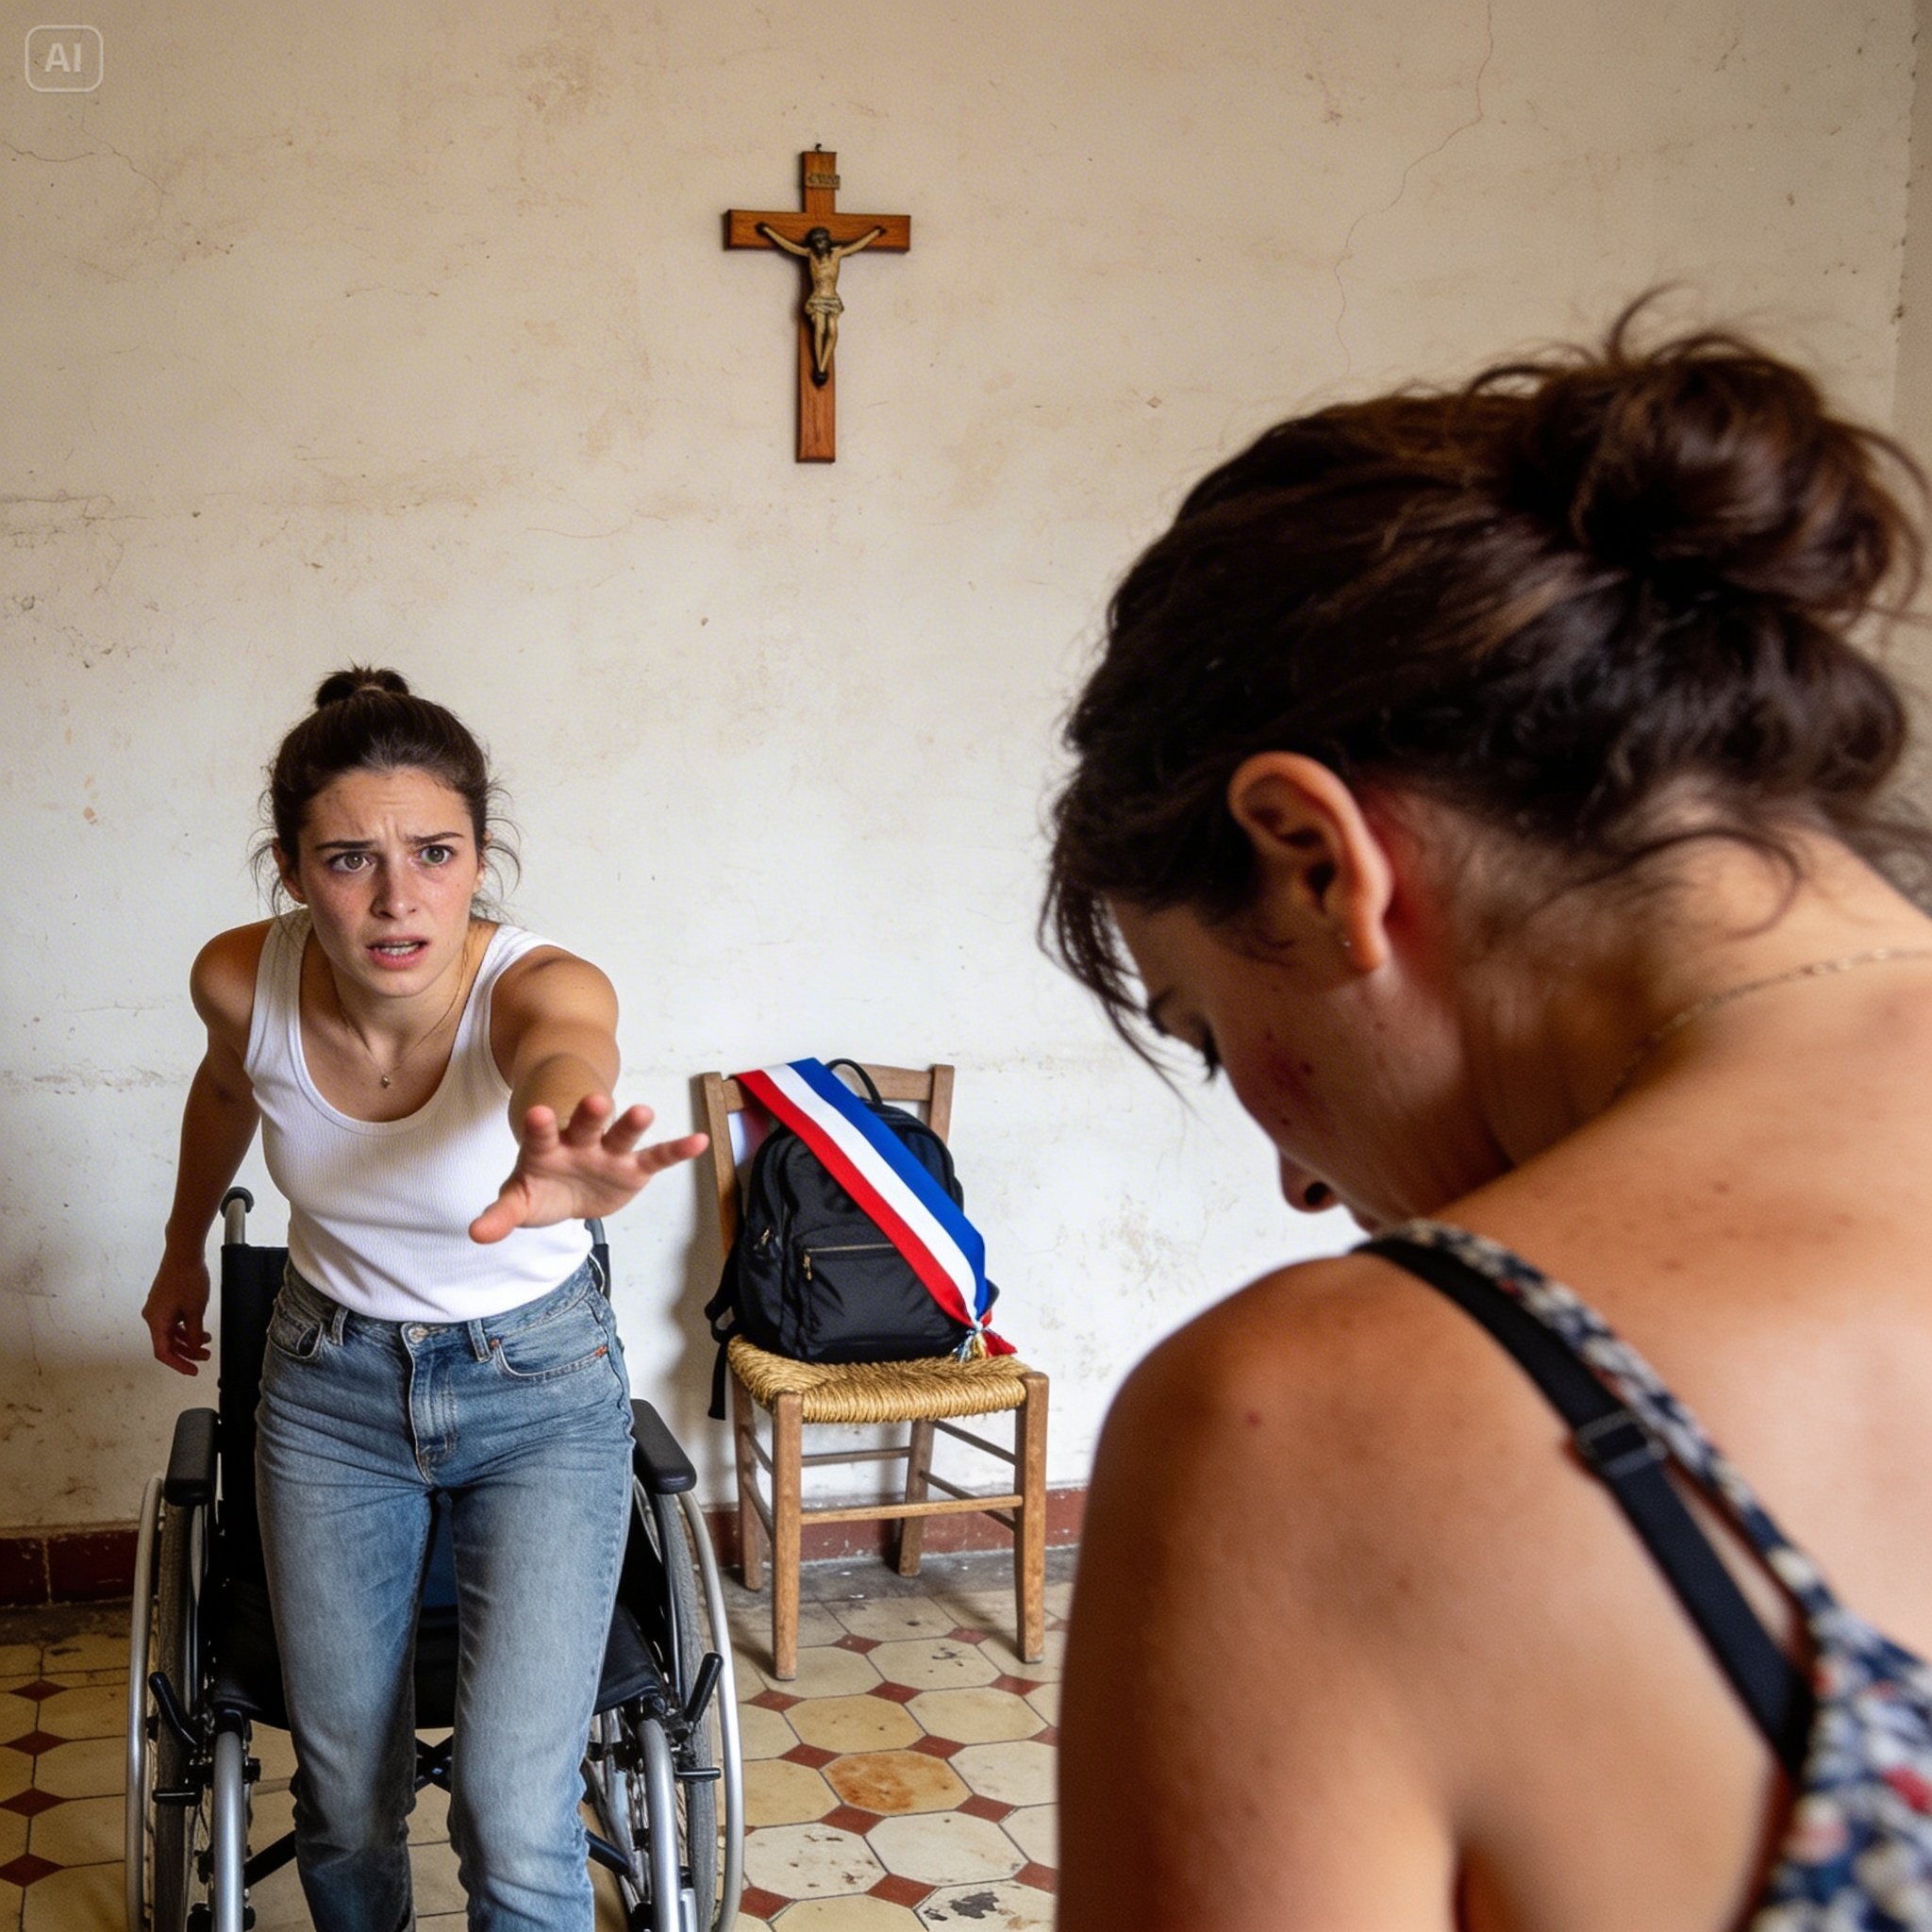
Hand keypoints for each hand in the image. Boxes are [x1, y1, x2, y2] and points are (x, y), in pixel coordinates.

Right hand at [143, 1254, 211, 1375]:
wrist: (183, 1253)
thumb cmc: (188, 1278)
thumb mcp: (195, 1310)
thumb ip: (194, 1333)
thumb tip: (194, 1347)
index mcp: (156, 1321)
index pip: (163, 1352)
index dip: (178, 1364)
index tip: (192, 1371)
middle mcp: (152, 1316)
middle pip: (167, 1344)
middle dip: (186, 1353)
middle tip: (204, 1358)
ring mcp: (157, 1308)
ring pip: (171, 1333)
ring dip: (188, 1340)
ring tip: (206, 1344)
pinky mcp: (163, 1301)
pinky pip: (173, 1322)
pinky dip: (185, 1328)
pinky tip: (200, 1330)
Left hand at [470, 1094, 707, 1244]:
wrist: (567, 1184)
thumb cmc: (541, 1186)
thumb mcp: (518, 1201)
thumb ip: (500, 1215)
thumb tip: (476, 1234)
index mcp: (546, 1148)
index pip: (541, 1133)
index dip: (539, 1125)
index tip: (536, 1114)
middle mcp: (580, 1143)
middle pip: (585, 1124)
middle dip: (590, 1113)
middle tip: (596, 1100)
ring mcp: (609, 1153)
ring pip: (621, 1134)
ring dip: (632, 1123)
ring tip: (644, 1111)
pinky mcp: (634, 1168)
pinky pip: (657, 1157)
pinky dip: (677, 1149)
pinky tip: (698, 1141)